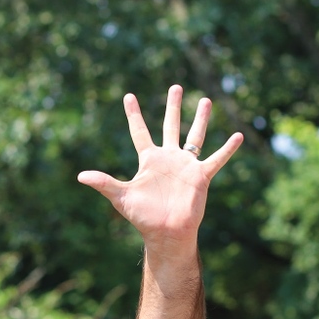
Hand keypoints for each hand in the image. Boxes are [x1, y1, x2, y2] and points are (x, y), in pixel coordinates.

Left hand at [76, 85, 242, 252]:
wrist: (165, 232)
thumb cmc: (142, 217)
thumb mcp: (121, 197)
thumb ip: (104, 183)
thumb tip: (80, 176)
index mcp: (149, 161)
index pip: (139, 131)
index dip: (134, 114)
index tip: (128, 96)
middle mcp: (168, 159)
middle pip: (170, 127)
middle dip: (173, 107)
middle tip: (175, 87)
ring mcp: (185, 166)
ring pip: (195, 136)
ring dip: (200, 119)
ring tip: (206, 100)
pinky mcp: (200, 176)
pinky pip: (216, 159)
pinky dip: (227, 149)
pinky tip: (238, 135)